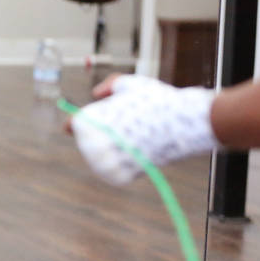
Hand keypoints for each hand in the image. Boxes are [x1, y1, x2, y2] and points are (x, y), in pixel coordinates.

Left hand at [66, 74, 218, 185]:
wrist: (183, 123)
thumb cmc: (155, 100)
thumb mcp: (129, 84)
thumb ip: (109, 85)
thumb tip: (96, 94)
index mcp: (86, 120)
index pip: (75, 125)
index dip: (86, 123)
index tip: (97, 123)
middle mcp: (89, 143)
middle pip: (88, 142)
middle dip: (102, 136)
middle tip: (124, 130)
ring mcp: (103, 163)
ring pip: (100, 159)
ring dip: (112, 152)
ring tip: (133, 141)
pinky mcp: (118, 176)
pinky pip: (113, 172)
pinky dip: (123, 165)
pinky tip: (136, 155)